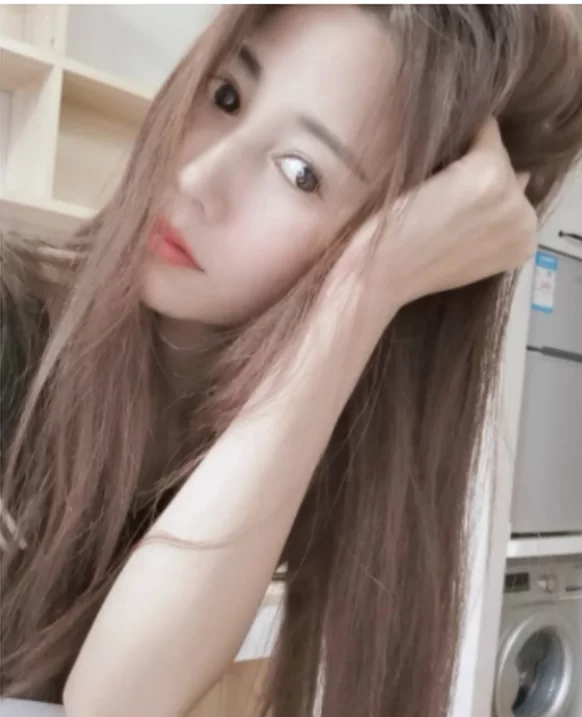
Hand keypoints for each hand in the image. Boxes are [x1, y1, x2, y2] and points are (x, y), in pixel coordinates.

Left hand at [324, 118, 537, 330]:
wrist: (381, 274)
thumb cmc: (410, 266)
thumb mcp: (464, 250)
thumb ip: (490, 221)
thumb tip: (521, 175)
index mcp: (523, 243)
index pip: (515, 197)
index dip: (482, 192)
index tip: (453, 202)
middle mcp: (525, 220)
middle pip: (509, 170)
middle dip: (476, 173)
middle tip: (438, 195)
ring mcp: (510, 195)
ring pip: (494, 152)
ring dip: (465, 156)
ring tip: (431, 186)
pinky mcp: (489, 171)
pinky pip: (484, 130)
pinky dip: (460, 134)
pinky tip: (432, 159)